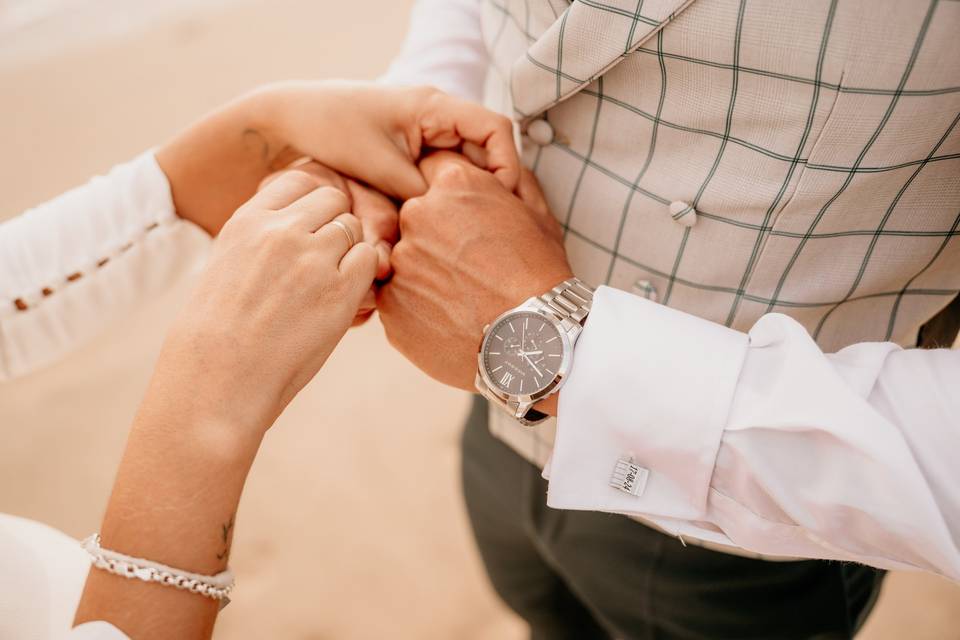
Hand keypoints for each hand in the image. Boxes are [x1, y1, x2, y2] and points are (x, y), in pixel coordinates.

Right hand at [147, 166, 377, 438]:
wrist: (218, 377)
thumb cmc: (220, 331)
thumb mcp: (229, 263)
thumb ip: (265, 237)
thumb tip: (307, 224)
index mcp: (249, 220)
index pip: (301, 182)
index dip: (313, 206)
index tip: (309, 231)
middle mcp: (282, 230)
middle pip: (334, 201)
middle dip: (335, 226)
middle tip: (324, 262)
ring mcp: (313, 258)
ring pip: (354, 229)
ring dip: (349, 253)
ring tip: (328, 286)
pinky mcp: (339, 290)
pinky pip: (369, 261)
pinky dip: (363, 277)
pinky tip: (342, 301)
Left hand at [157, 81, 517, 235]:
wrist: (291, 119)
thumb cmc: (330, 127)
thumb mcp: (378, 165)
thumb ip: (417, 191)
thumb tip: (448, 224)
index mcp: (434, 107)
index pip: (495, 129)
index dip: (508, 166)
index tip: (505, 201)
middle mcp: (437, 118)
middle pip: (487, 152)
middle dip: (494, 188)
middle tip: (496, 226)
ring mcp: (426, 136)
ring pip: (467, 168)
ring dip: (470, 195)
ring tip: (473, 231)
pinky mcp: (413, 155)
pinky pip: (444, 175)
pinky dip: (447, 197)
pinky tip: (443, 225)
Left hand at [378, 151, 572, 391]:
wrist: (532, 339)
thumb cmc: (541, 277)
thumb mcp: (537, 215)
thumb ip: (510, 182)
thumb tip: (497, 171)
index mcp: (453, 185)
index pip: (432, 174)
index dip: (450, 202)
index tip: (463, 224)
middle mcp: (416, 216)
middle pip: (414, 220)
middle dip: (435, 239)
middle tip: (469, 268)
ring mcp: (398, 263)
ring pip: (404, 263)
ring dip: (425, 276)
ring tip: (462, 298)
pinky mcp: (390, 307)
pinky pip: (398, 302)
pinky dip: (418, 310)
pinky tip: (449, 319)